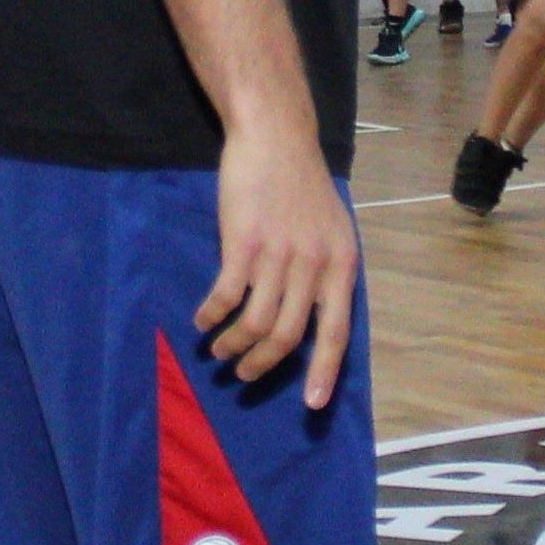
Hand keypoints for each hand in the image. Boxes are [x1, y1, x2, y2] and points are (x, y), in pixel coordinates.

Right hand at [199, 120, 357, 407]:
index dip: (323, 373)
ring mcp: (278, 255)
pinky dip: (212, 315)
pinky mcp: (243, 243)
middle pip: (288, 336)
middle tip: (245, 376)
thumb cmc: (303, 186)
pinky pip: (226, 296)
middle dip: (263, 365)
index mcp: (341, 265)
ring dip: (233, 345)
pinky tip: (203, 320)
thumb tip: (314, 322)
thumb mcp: (332, 231)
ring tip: (219, 352)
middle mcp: (313, 265)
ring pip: (255, 323)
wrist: (276, 138)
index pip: (337, 333)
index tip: (311, 406)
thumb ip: (325, 274)